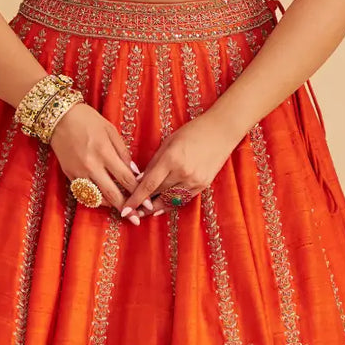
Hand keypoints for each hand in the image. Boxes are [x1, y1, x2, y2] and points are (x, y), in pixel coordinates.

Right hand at [48, 102, 155, 226]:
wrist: (59, 117)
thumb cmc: (88, 120)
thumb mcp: (111, 131)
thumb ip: (123, 152)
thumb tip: (134, 172)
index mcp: (104, 152)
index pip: (125, 178)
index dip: (138, 193)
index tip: (147, 203)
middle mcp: (91, 165)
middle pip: (112, 193)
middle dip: (126, 208)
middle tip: (136, 219)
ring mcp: (78, 172)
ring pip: (97, 197)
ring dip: (111, 205)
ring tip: (122, 210)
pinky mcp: (69, 174)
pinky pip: (84, 193)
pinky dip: (95, 199)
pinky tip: (105, 201)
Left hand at [120, 115, 242, 217]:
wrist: (221, 131)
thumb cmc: (192, 132)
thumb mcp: (168, 142)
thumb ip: (154, 163)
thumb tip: (140, 180)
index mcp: (171, 159)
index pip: (148, 185)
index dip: (135, 200)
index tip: (124, 210)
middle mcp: (183, 172)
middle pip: (158, 195)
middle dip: (143, 205)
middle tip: (131, 212)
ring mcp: (194, 180)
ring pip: (170, 200)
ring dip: (156, 208)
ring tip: (143, 213)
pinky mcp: (203, 185)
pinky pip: (183, 200)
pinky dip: (171, 204)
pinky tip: (160, 208)